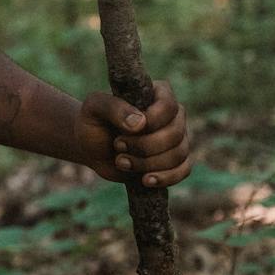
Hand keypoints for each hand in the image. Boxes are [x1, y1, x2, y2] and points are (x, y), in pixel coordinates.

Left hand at [76, 80, 191, 187]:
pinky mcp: (174, 161)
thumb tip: (140, 123)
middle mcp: (172, 115)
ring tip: (120, 161)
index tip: (129, 130)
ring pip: (178, 154)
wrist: (91, 146)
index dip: (153, 121)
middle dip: (144, 146)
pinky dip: (166, 178)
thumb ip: (113, 108)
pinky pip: (183, 171)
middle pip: (175, 134)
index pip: (169, 105)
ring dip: (147, 163)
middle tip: (117, 146)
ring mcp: (176, 139)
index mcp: (156, 93)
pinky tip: (145, 180)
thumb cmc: (93, 121)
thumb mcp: (94, 108)